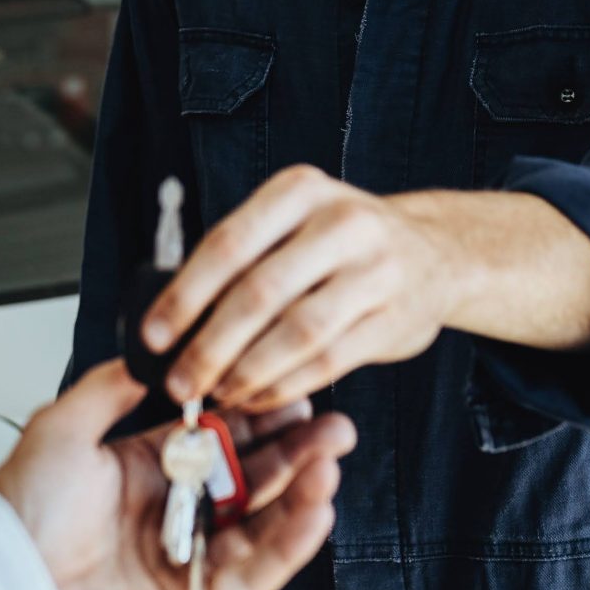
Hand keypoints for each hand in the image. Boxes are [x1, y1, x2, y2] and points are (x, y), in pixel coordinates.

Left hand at [0, 360, 355, 589]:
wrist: (5, 589)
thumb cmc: (20, 516)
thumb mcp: (61, 427)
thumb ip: (110, 386)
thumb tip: (148, 350)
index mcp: (142, 472)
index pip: (218, 440)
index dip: (259, 418)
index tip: (293, 392)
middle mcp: (171, 514)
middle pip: (251, 479)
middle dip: (295, 449)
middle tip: (333, 425)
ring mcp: (188, 561)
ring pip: (263, 524)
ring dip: (302, 490)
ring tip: (330, 458)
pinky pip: (257, 574)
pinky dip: (292, 542)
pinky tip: (316, 508)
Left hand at [142, 166, 459, 413]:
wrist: (437, 253)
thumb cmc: (342, 242)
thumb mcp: (295, 219)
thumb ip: (243, 256)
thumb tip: (171, 316)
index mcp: (299, 191)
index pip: (228, 244)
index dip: (185, 295)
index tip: (153, 336)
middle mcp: (340, 223)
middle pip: (259, 293)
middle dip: (210, 346)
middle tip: (179, 384)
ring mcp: (374, 270)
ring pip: (296, 333)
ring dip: (247, 373)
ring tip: (216, 395)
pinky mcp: (393, 318)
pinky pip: (328, 362)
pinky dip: (285, 386)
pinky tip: (257, 398)